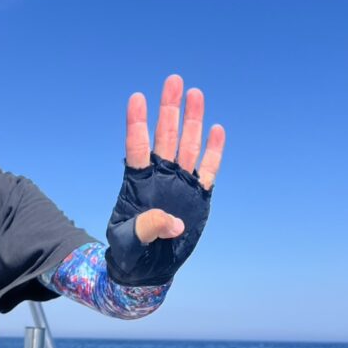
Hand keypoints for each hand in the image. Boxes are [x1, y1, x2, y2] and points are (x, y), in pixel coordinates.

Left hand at [127, 75, 225, 243]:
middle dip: (170, 109)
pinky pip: (208, 170)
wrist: (148, 267)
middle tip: (173, 80)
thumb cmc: (131, 251)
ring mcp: (180, 183)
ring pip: (188, 145)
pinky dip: (213, 151)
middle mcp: (160, 177)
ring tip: (194, 93)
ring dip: (192, 120)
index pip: (137, 147)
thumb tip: (174, 223)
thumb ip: (147, 227)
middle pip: (165, 136)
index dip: (137, 123)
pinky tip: (217, 129)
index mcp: (137, 182)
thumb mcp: (130, 241)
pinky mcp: (198, 195)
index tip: (137, 98)